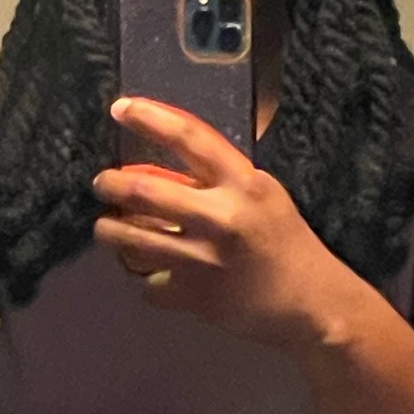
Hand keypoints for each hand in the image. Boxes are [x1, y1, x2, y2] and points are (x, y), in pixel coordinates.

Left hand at [92, 98, 364, 351]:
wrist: (311, 305)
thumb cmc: (286, 244)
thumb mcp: (264, 196)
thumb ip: (222, 179)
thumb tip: (165, 163)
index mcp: (244, 184)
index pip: (189, 137)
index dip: (149, 118)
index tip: (121, 108)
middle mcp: (222, 217)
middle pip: (143, 190)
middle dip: (110, 184)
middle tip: (102, 184)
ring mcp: (204, 260)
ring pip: (132, 239)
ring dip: (110, 231)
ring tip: (107, 228)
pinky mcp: (194, 296)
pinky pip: (147, 283)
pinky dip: (145, 278)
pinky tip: (149, 273)